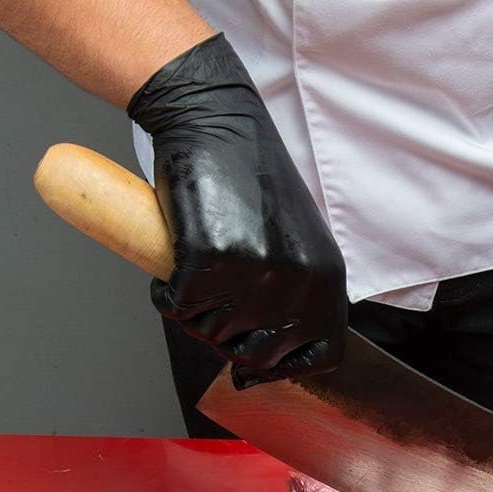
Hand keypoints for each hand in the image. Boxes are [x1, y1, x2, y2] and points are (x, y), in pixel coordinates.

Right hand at [128, 34, 346, 383]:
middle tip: (210, 303)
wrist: (213, 120)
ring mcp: (256, 270)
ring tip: (194, 271)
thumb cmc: (249, 181)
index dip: (282, 367)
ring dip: (193, 313)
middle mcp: (298, 280)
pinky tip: (170, 267)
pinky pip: (178, 305)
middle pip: (258, 353)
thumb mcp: (296, 244)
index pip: (321, 355)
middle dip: (226, 340)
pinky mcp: (210, 256)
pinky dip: (165, 294)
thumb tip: (260, 370)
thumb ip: (295, 298)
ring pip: (212, 333)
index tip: (253, 365)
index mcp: (327, 279)